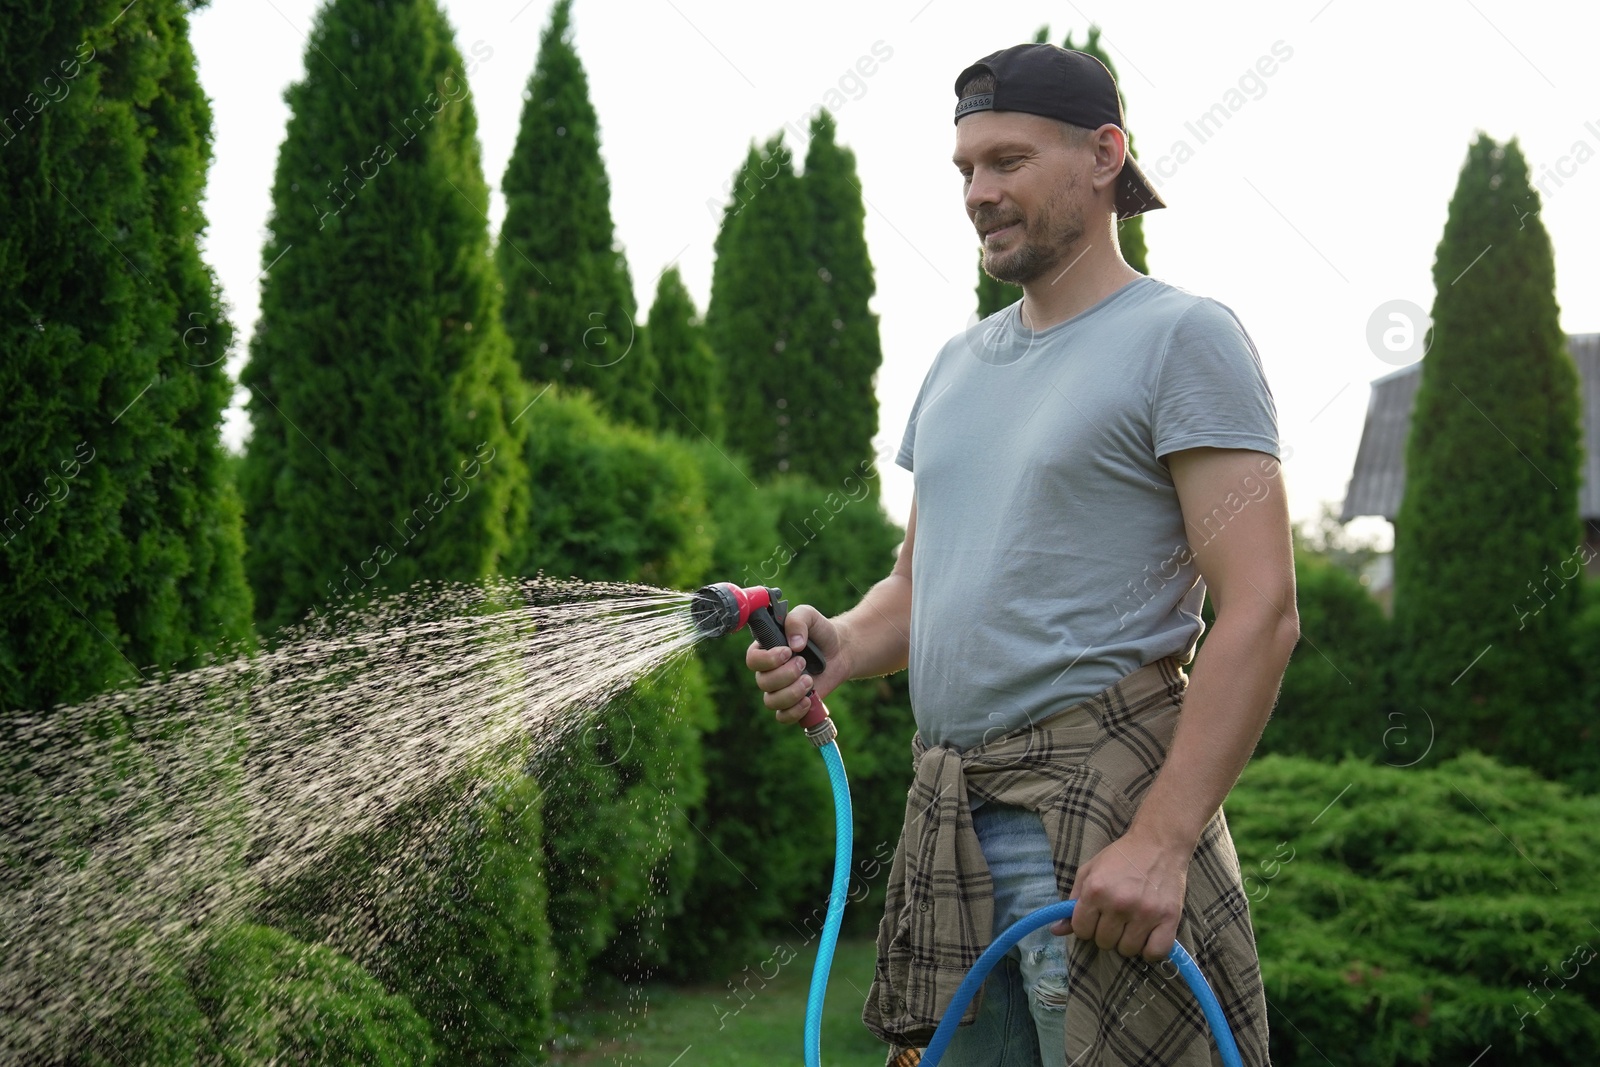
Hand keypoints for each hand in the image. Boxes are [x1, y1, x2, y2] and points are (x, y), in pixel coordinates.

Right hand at [745, 604, 847, 724]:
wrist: (840, 650)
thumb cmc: (820, 632)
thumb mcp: (809, 616)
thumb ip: (797, 620)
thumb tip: (794, 644)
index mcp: (766, 649)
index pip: (753, 659)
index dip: (768, 659)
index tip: (788, 652)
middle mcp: (769, 671)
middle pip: (763, 682)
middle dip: (785, 674)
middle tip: (804, 663)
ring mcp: (779, 689)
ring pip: (771, 701)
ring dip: (792, 693)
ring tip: (809, 680)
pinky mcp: (792, 704)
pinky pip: (783, 716)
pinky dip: (795, 711)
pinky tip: (809, 699)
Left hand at [1052, 827, 1190, 961]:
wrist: (1158, 843)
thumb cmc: (1121, 857)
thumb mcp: (1089, 871)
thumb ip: (1072, 902)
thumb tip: (1055, 930)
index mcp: (1095, 890)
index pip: (1081, 931)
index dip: (1087, 926)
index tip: (1096, 917)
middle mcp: (1118, 903)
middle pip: (1104, 942)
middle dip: (1107, 932)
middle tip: (1116, 917)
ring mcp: (1145, 913)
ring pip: (1127, 950)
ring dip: (1128, 941)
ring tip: (1133, 924)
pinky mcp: (1169, 919)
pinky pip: (1155, 953)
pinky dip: (1150, 950)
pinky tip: (1148, 937)